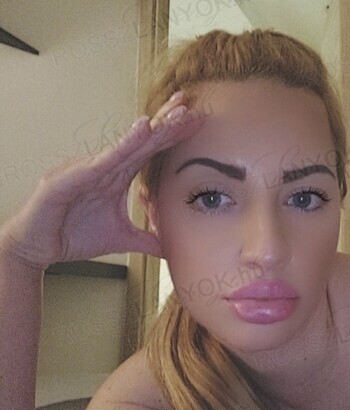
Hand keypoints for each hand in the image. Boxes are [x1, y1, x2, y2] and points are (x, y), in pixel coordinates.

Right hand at [0, 92, 205, 269]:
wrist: (37, 246)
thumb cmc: (73, 235)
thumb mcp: (121, 239)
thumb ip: (146, 240)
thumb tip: (171, 248)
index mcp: (116, 176)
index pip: (149, 150)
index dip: (172, 135)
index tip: (196, 121)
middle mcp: (103, 166)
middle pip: (140, 140)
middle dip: (166, 122)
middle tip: (192, 104)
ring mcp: (85, 169)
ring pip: (124, 146)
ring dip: (151, 131)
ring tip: (174, 114)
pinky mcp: (68, 178)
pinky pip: (99, 161)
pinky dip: (120, 147)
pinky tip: (140, 131)